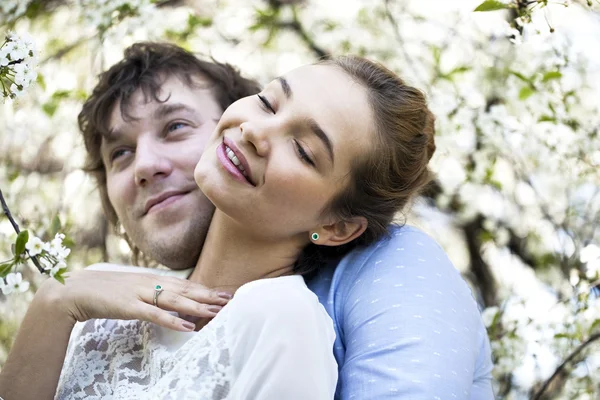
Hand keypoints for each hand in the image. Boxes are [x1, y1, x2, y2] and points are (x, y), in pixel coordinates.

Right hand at [37, 270, 230, 331]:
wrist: (76, 290)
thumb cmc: (105, 290)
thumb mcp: (134, 287)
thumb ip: (152, 291)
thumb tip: (170, 298)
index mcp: (152, 279)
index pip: (185, 284)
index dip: (206, 289)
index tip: (225, 292)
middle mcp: (151, 283)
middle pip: (186, 290)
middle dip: (209, 295)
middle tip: (231, 299)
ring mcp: (141, 294)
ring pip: (175, 301)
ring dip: (198, 306)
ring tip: (217, 311)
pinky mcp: (130, 307)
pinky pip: (155, 315)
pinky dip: (173, 321)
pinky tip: (188, 327)